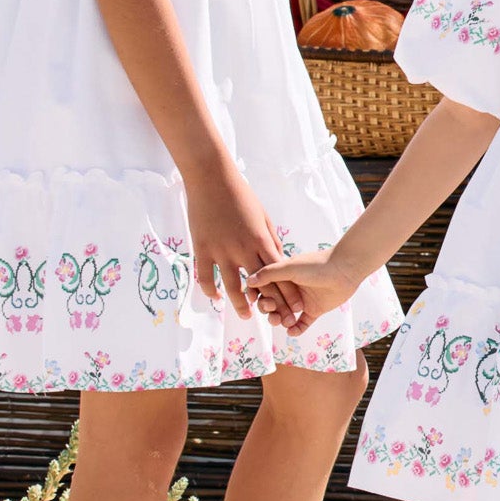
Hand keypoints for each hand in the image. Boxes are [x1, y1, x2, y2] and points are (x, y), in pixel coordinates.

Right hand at [185, 166, 283, 320]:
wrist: (213, 179)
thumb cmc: (242, 195)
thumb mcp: (263, 217)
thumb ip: (270, 239)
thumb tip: (278, 258)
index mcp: (261, 239)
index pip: (279, 273)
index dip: (288, 292)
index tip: (297, 307)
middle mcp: (243, 249)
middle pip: (261, 284)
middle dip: (272, 305)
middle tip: (278, 322)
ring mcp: (222, 250)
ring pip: (233, 286)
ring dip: (241, 304)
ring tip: (246, 316)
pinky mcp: (203, 249)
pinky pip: (206, 277)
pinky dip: (211, 290)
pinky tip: (216, 299)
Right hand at [248, 249, 358, 336]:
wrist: (344, 269)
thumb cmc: (317, 264)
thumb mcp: (290, 267)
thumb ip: (269, 274)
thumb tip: (247, 281)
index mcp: (283, 276)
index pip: (264, 288)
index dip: (257, 294)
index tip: (254, 299)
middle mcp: (291, 289)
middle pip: (272, 303)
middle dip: (268, 308)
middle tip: (270, 308)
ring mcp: (302, 300)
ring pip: (284, 315)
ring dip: (279, 319)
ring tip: (282, 321)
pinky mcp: (315, 311)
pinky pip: (301, 324)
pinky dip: (295, 329)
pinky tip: (292, 330)